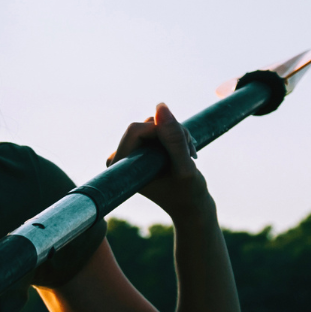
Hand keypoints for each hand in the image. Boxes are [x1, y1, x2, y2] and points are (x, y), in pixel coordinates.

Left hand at [110, 102, 213, 218]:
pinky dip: (177, 135)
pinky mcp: (141, 148)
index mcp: (119, 164)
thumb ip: (173, 139)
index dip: (164, 133)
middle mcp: (119, 157)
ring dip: (177, 134)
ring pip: (155, 123)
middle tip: (188, 153)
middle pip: (146, 123)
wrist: (191, 205)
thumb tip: (160, 106)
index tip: (180, 152)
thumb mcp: (185, 167)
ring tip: (187, 156)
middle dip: (172, 132)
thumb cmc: (188, 192)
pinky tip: (184, 154)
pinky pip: (160, 126)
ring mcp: (130, 152)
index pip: (137, 129)